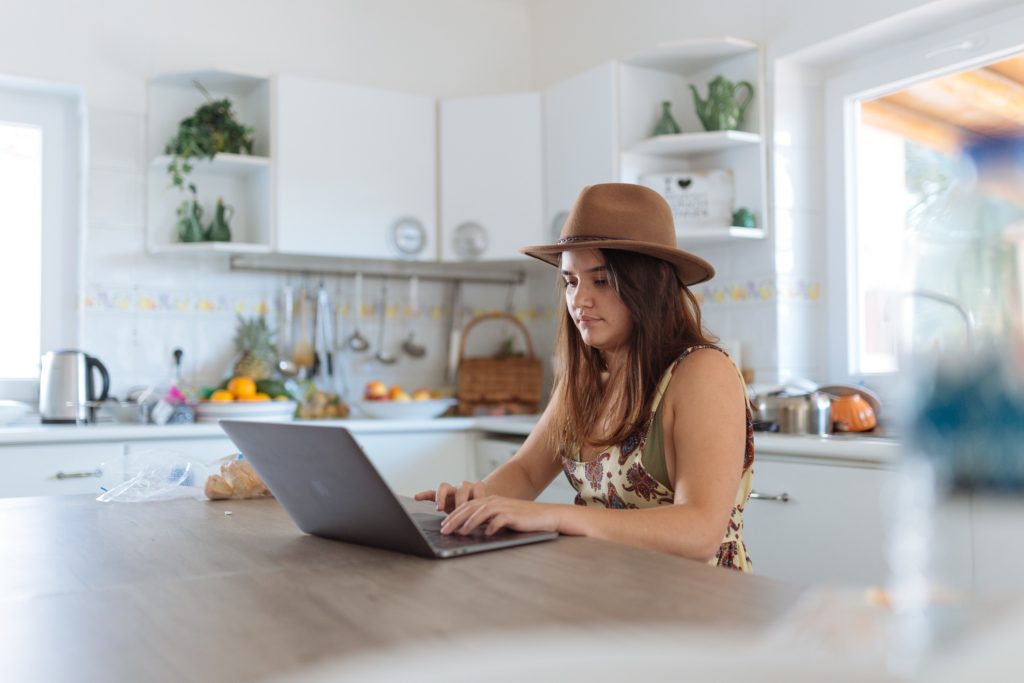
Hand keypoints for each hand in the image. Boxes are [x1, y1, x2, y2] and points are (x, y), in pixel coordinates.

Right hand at [413, 480, 487, 513]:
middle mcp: (464, 487)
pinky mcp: (442, 496)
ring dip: (442, 497)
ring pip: (445, 487)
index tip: (476, 512)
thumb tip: (491, 522)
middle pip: (461, 488)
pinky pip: (431, 493)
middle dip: (460, 502)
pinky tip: (417, 498)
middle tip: (459, 515)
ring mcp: (452, 490)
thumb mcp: (488, 512)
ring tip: (439, 508)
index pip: (477, 488)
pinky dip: (424, 495)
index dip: (477, 499)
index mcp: (477, 489)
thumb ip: (488, 514)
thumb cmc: (484, 510)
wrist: (479, 504)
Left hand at [440, 496, 561, 535]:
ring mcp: (504, 507)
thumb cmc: (522, 518)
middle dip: (455, 519)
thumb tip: (468, 529)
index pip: (467, 506)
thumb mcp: (501, 516)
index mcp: (490, 500)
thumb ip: (487, 519)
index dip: (453, 514)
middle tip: (444, 530)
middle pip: (470, 508)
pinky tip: (486, 533)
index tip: (443, 524)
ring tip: (459, 532)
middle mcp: (495, 501)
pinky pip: (499, 520)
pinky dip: (492, 526)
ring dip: (469, 523)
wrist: (545, 515)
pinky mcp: (513, 515)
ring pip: (481, 512)